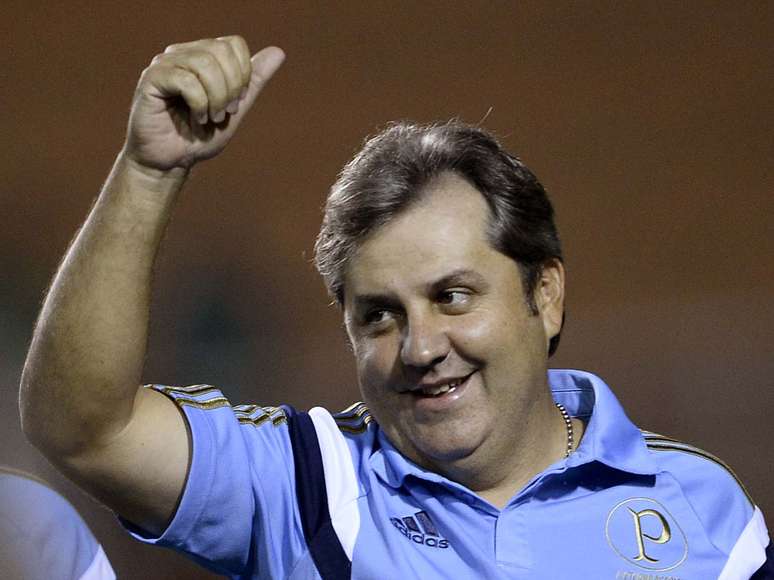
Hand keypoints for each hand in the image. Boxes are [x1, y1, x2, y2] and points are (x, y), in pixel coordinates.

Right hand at [123, 36, 283, 170]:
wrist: (171, 161)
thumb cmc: (199, 137)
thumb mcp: (235, 108)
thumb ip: (254, 81)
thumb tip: (278, 52)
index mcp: (202, 55)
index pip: (233, 44)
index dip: (243, 74)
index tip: (236, 102)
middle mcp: (182, 53)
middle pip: (220, 50)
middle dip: (232, 87)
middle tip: (224, 113)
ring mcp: (165, 64)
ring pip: (204, 63)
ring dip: (216, 97)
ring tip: (211, 118)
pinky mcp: (151, 78)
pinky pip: (186, 81)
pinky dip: (199, 104)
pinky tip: (197, 119)